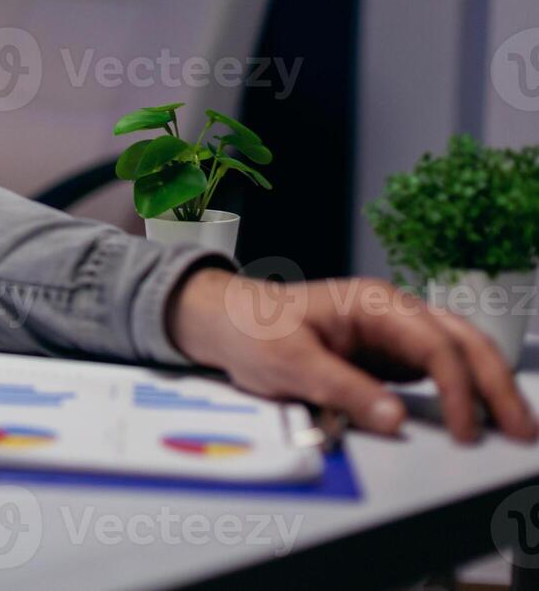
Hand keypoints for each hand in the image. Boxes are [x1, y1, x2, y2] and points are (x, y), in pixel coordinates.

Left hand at [168, 268, 537, 443]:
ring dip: (487, 386)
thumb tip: (396, 419)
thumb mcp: (290, 363)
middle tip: (523, 429)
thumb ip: (343, 390)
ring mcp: (392, 333)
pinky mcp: (386, 355)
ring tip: (514, 425)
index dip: (459, 389)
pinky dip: (462, 391)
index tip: (467, 431)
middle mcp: (392, 313)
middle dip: (496, 384)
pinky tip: (477, 418)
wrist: (224, 321)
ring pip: (457, 353)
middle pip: (462, 342)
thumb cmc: (253, 330)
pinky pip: (435, 370)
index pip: (435, 344)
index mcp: (373, 303)